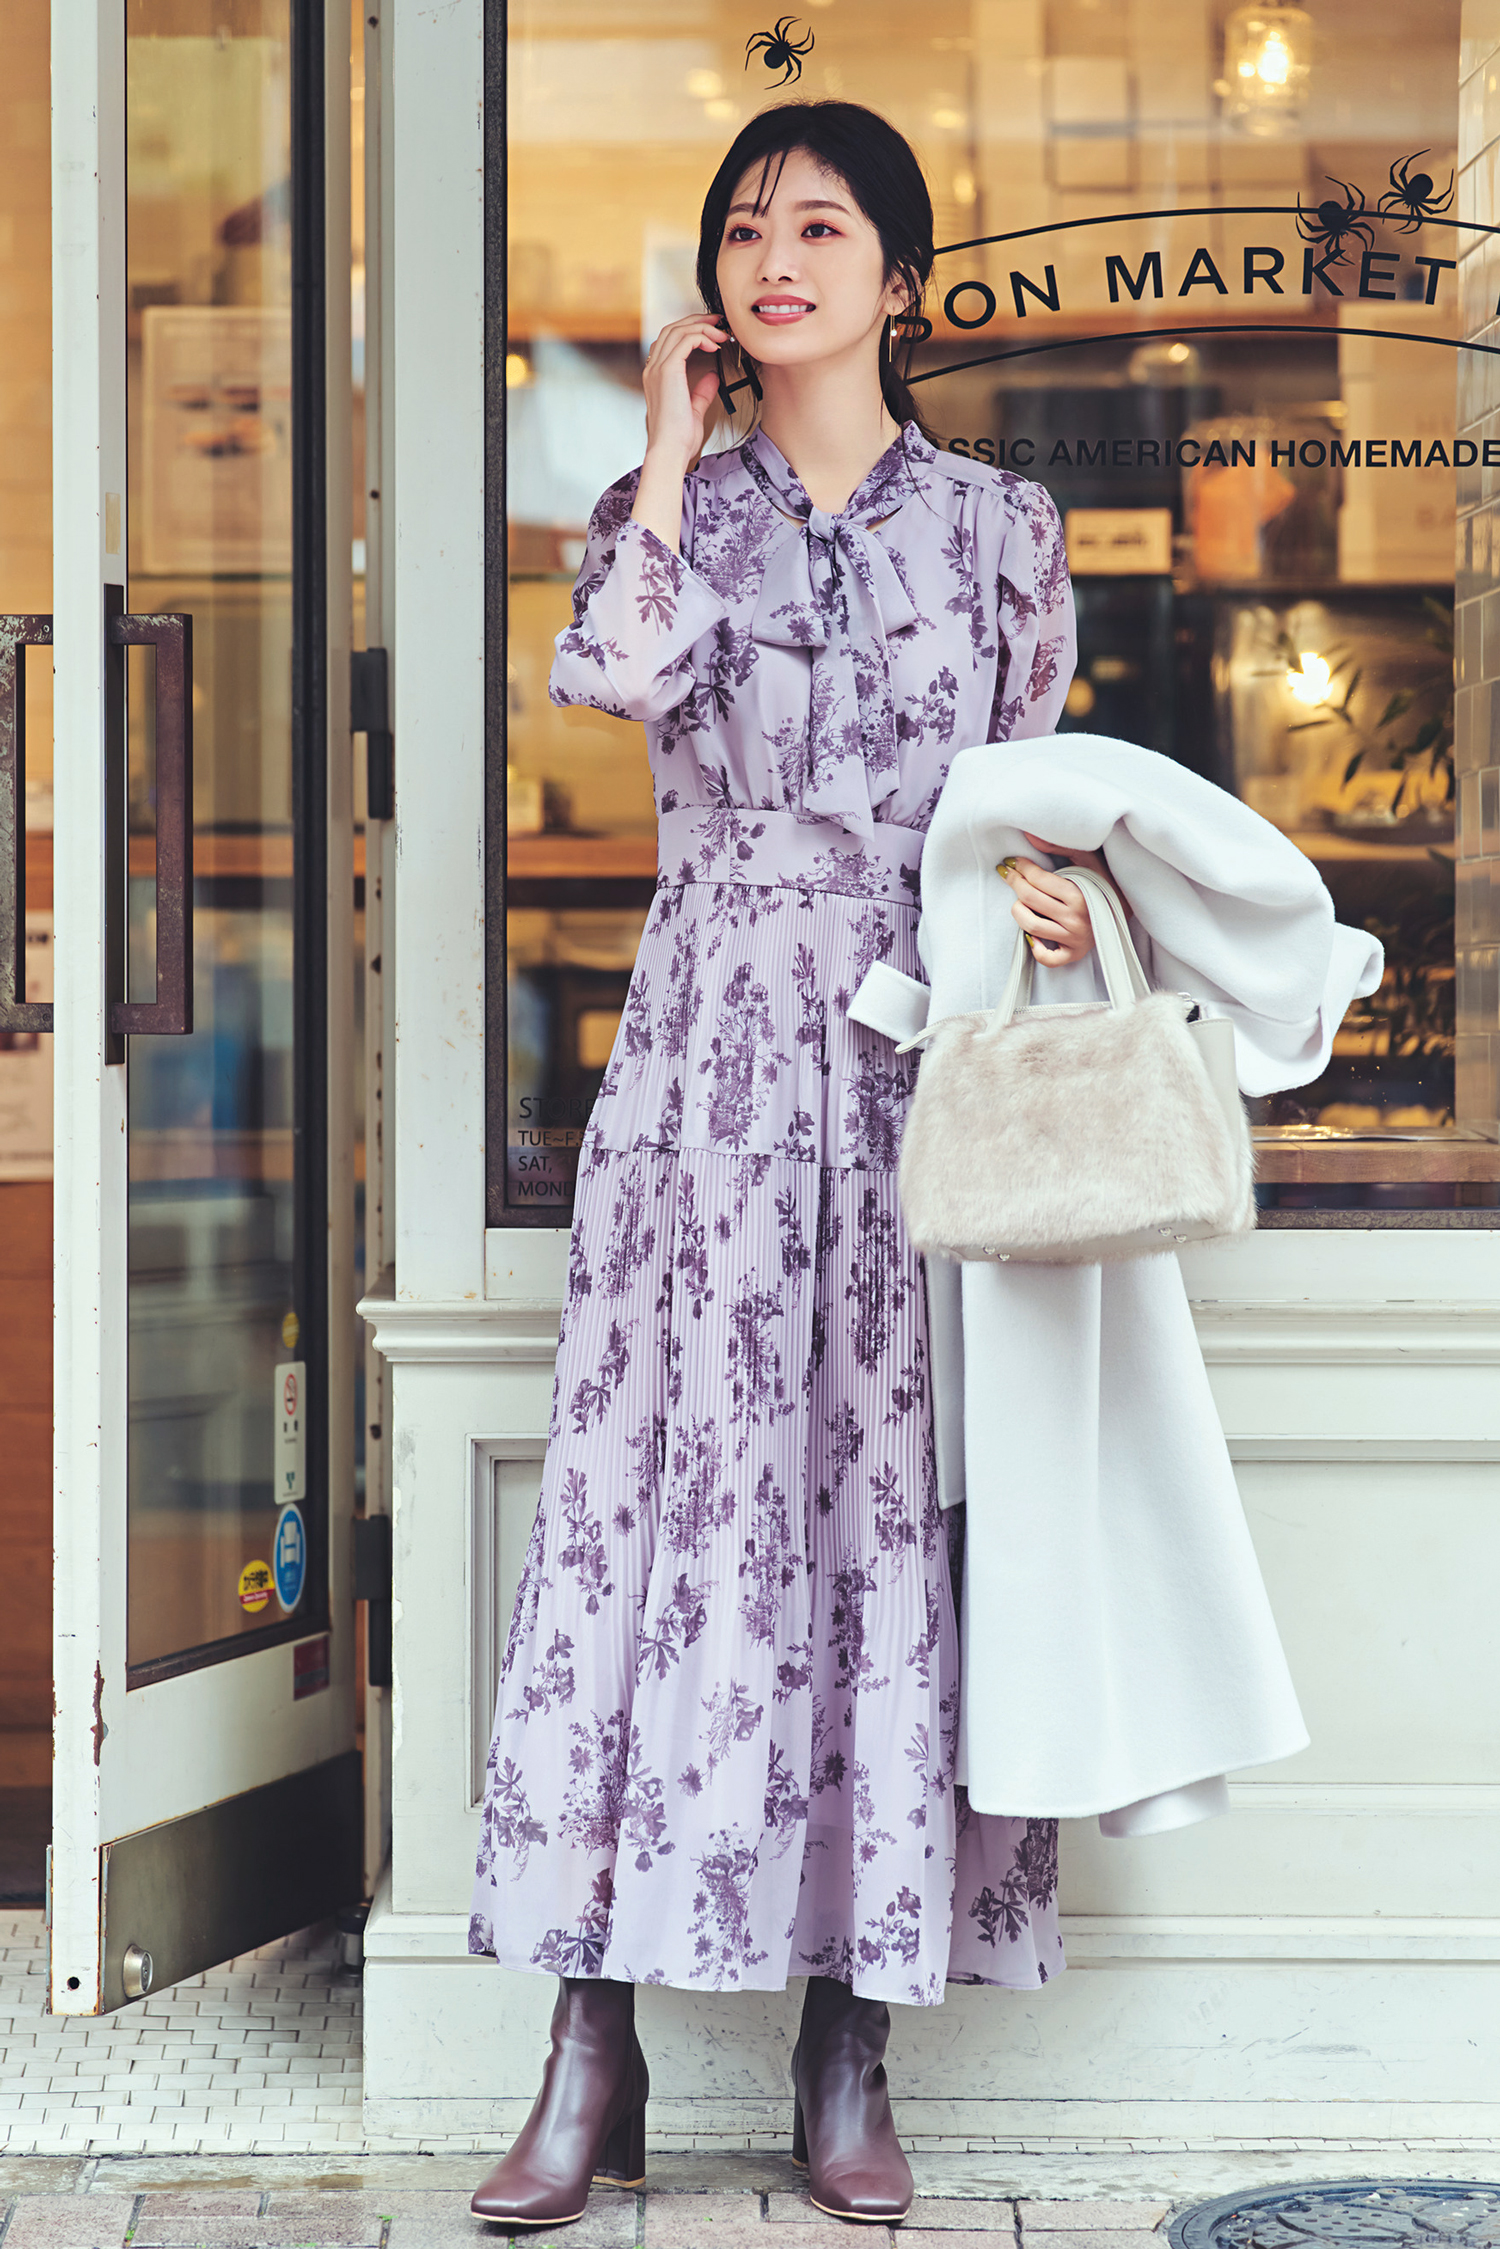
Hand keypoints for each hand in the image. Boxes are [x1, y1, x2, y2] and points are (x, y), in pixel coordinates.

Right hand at [640, 312, 731, 472]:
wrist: (670, 450)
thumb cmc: (679, 438)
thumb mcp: (694, 410)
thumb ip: (701, 392)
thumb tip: (712, 377)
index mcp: (656, 377)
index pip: (669, 341)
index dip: (690, 330)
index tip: (711, 332)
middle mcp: (653, 369)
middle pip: (672, 329)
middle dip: (696, 321)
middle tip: (718, 322)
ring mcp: (658, 368)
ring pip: (678, 330)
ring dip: (702, 327)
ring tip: (720, 332)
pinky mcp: (668, 371)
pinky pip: (685, 340)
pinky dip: (701, 337)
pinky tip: (714, 345)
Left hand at [998, 835, 1114, 966]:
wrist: (1129, 909)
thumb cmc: (1105, 882)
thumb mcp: (1088, 859)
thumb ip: (1059, 845)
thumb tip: (1029, 835)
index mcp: (1079, 895)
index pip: (1037, 879)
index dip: (1021, 867)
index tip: (1015, 861)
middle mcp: (1075, 919)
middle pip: (1029, 899)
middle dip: (1014, 882)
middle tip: (1009, 873)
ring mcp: (1074, 939)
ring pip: (1030, 926)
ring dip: (1018, 910)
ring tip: (1021, 900)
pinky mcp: (1074, 954)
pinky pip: (1046, 958)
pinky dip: (1035, 947)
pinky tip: (1033, 934)